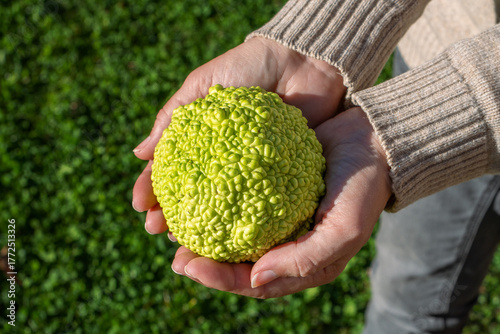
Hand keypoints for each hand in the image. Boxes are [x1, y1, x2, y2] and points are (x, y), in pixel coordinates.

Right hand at [133, 37, 345, 233]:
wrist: (302, 61)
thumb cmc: (250, 66)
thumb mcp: (204, 84)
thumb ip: (172, 115)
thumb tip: (138, 154)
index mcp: (203, 137)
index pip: (171, 168)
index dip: (153, 188)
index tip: (140, 207)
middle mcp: (224, 157)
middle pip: (193, 193)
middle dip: (172, 215)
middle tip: (158, 232)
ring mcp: (251, 169)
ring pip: (223, 205)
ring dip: (202, 226)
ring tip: (185, 243)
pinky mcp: (279, 174)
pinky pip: (258, 202)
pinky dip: (242, 221)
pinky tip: (228, 238)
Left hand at [169, 107, 391, 297]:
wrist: (375, 143)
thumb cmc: (364, 187)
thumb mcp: (344, 229)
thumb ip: (305, 259)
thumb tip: (256, 278)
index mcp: (304, 263)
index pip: (255, 283)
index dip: (219, 280)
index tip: (187, 265)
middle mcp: (289, 246)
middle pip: (240, 266)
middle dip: (206, 264)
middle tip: (175, 255)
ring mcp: (281, 220)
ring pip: (237, 237)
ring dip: (208, 237)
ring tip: (177, 231)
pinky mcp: (275, 194)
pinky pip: (242, 204)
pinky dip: (221, 206)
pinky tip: (200, 197)